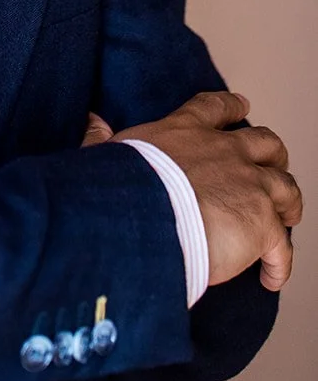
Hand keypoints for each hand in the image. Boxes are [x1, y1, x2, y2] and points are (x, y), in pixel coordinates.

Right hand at [87, 91, 301, 290]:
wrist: (146, 219)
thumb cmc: (121, 188)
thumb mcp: (106, 155)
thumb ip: (102, 138)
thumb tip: (92, 122)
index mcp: (186, 131)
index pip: (215, 107)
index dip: (231, 106)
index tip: (241, 105)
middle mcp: (225, 151)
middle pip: (266, 143)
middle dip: (273, 156)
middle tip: (272, 168)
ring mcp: (250, 186)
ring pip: (286, 188)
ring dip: (289, 204)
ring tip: (287, 218)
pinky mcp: (263, 225)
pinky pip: (283, 246)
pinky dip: (280, 262)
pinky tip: (271, 276)